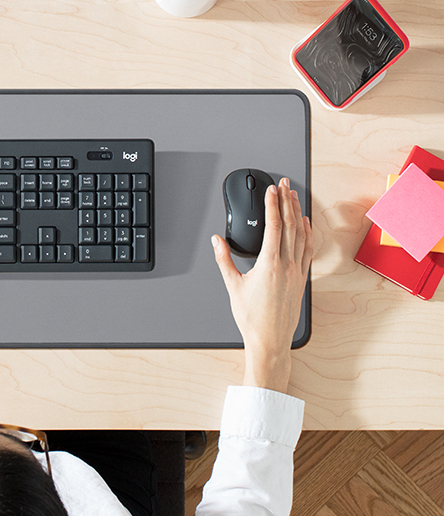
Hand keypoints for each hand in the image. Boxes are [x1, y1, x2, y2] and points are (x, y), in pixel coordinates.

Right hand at [211, 177, 314, 391]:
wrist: (270, 339)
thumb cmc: (252, 318)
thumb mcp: (232, 286)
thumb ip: (224, 260)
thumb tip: (217, 241)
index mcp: (269, 265)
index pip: (273, 227)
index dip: (272, 206)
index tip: (272, 191)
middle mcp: (287, 265)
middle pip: (290, 225)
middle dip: (287, 202)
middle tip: (285, 185)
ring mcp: (297, 271)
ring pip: (301, 235)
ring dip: (297, 213)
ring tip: (294, 197)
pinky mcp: (302, 278)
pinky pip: (307, 249)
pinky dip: (307, 233)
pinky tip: (305, 224)